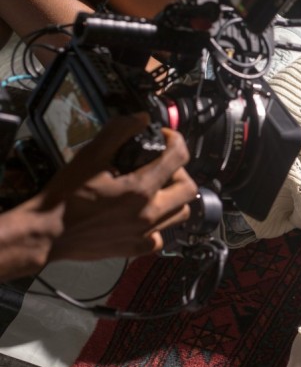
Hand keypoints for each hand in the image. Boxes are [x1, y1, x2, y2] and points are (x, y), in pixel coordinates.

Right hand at [42, 114, 197, 260]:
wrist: (45, 233)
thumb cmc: (64, 198)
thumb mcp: (90, 155)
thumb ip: (118, 132)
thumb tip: (140, 119)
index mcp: (140, 189)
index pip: (179, 157)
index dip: (175, 141)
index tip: (166, 138)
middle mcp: (149, 213)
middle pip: (189, 188)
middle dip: (180, 171)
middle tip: (163, 164)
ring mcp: (145, 233)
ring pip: (181, 212)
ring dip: (174, 197)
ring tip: (157, 188)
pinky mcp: (136, 248)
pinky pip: (161, 236)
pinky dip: (159, 224)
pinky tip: (144, 214)